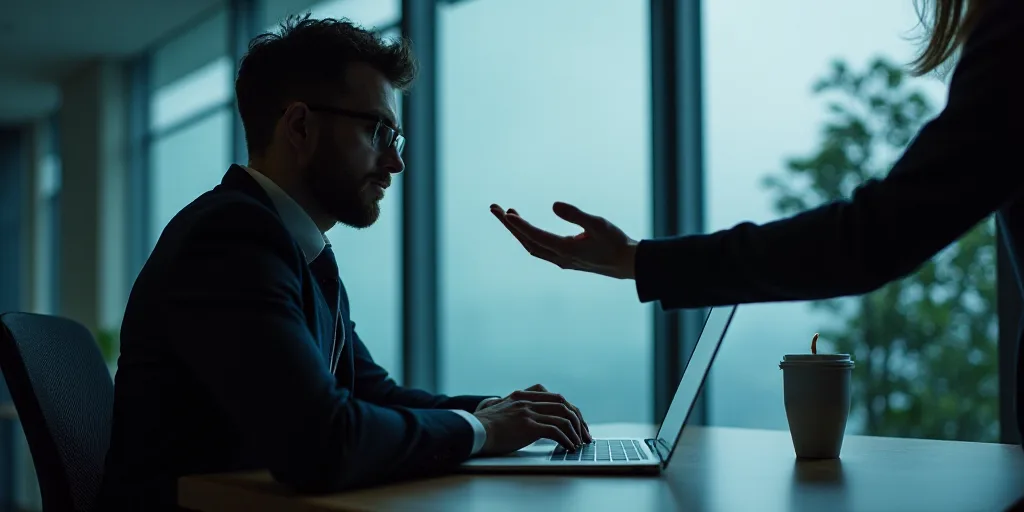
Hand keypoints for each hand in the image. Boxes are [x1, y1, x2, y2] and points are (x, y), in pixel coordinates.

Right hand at [473, 384, 591, 455]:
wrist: (472, 431)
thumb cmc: (484, 427)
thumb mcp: (501, 410)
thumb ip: (516, 409)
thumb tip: (529, 420)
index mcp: (523, 395)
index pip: (556, 397)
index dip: (570, 410)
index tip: (577, 422)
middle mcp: (527, 400)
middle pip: (564, 405)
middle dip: (578, 420)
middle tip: (585, 434)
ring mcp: (528, 411)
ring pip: (563, 417)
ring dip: (575, 432)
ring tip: (579, 443)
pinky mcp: (527, 425)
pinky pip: (555, 430)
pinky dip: (566, 439)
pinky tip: (569, 447)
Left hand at [490, 202, 637, 278]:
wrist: (627, 264)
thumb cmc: (615, 241)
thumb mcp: (598, 224)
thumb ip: (575, 214)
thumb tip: (553, 204)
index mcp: (565, 250)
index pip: (535, 236)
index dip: (518, 225)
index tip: (504, 213)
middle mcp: (559, 258)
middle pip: (527, 241)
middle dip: (509, 225)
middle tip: (494, 208)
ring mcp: (561, 261)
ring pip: (532, 246)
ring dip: (518, 231)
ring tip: (507, 214)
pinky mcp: (565, 260)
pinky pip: (539, 249)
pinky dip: (529, 237)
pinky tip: (526, 227)